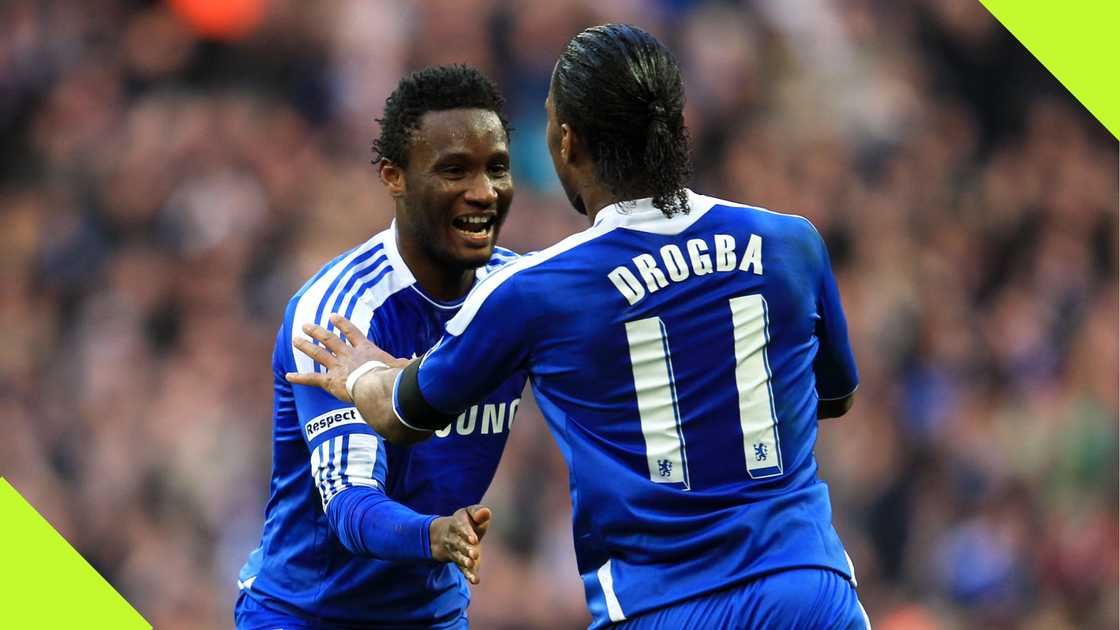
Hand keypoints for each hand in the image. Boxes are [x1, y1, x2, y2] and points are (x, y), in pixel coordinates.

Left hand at [287, 313, 409, 401]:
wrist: (378, 387)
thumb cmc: (393, 378)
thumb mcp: (404, 368)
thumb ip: (409, 364)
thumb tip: (423, 361)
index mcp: (366, 350)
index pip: (352, 333)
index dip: (342, 324)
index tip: (333, 316)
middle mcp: (349, 355)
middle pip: (330, 340)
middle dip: (317, 332)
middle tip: (306, 325)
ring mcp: (338, 367)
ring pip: (318, 353)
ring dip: (306, 346)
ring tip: (295, 339)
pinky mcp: (330, 381)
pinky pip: (312, 378)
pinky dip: (299, 377)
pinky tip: (288, 376)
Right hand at [429, 505, 491, 584]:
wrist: (443, 535)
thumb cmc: (465, 522)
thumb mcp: (470, 513)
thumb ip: (479, 512)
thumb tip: (486, 512)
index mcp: (458, 523)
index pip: (462, 528)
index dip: (467, 534)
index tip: (474, 540)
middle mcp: (454, 538)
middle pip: (459, 544)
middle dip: (466, 549)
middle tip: (474, 554)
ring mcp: (456, 552)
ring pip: (459, 557)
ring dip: (465, 562)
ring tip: (472, 564)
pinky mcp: (460, 562)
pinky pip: (462, 569)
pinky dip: (469, 575)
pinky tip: (475, 580)